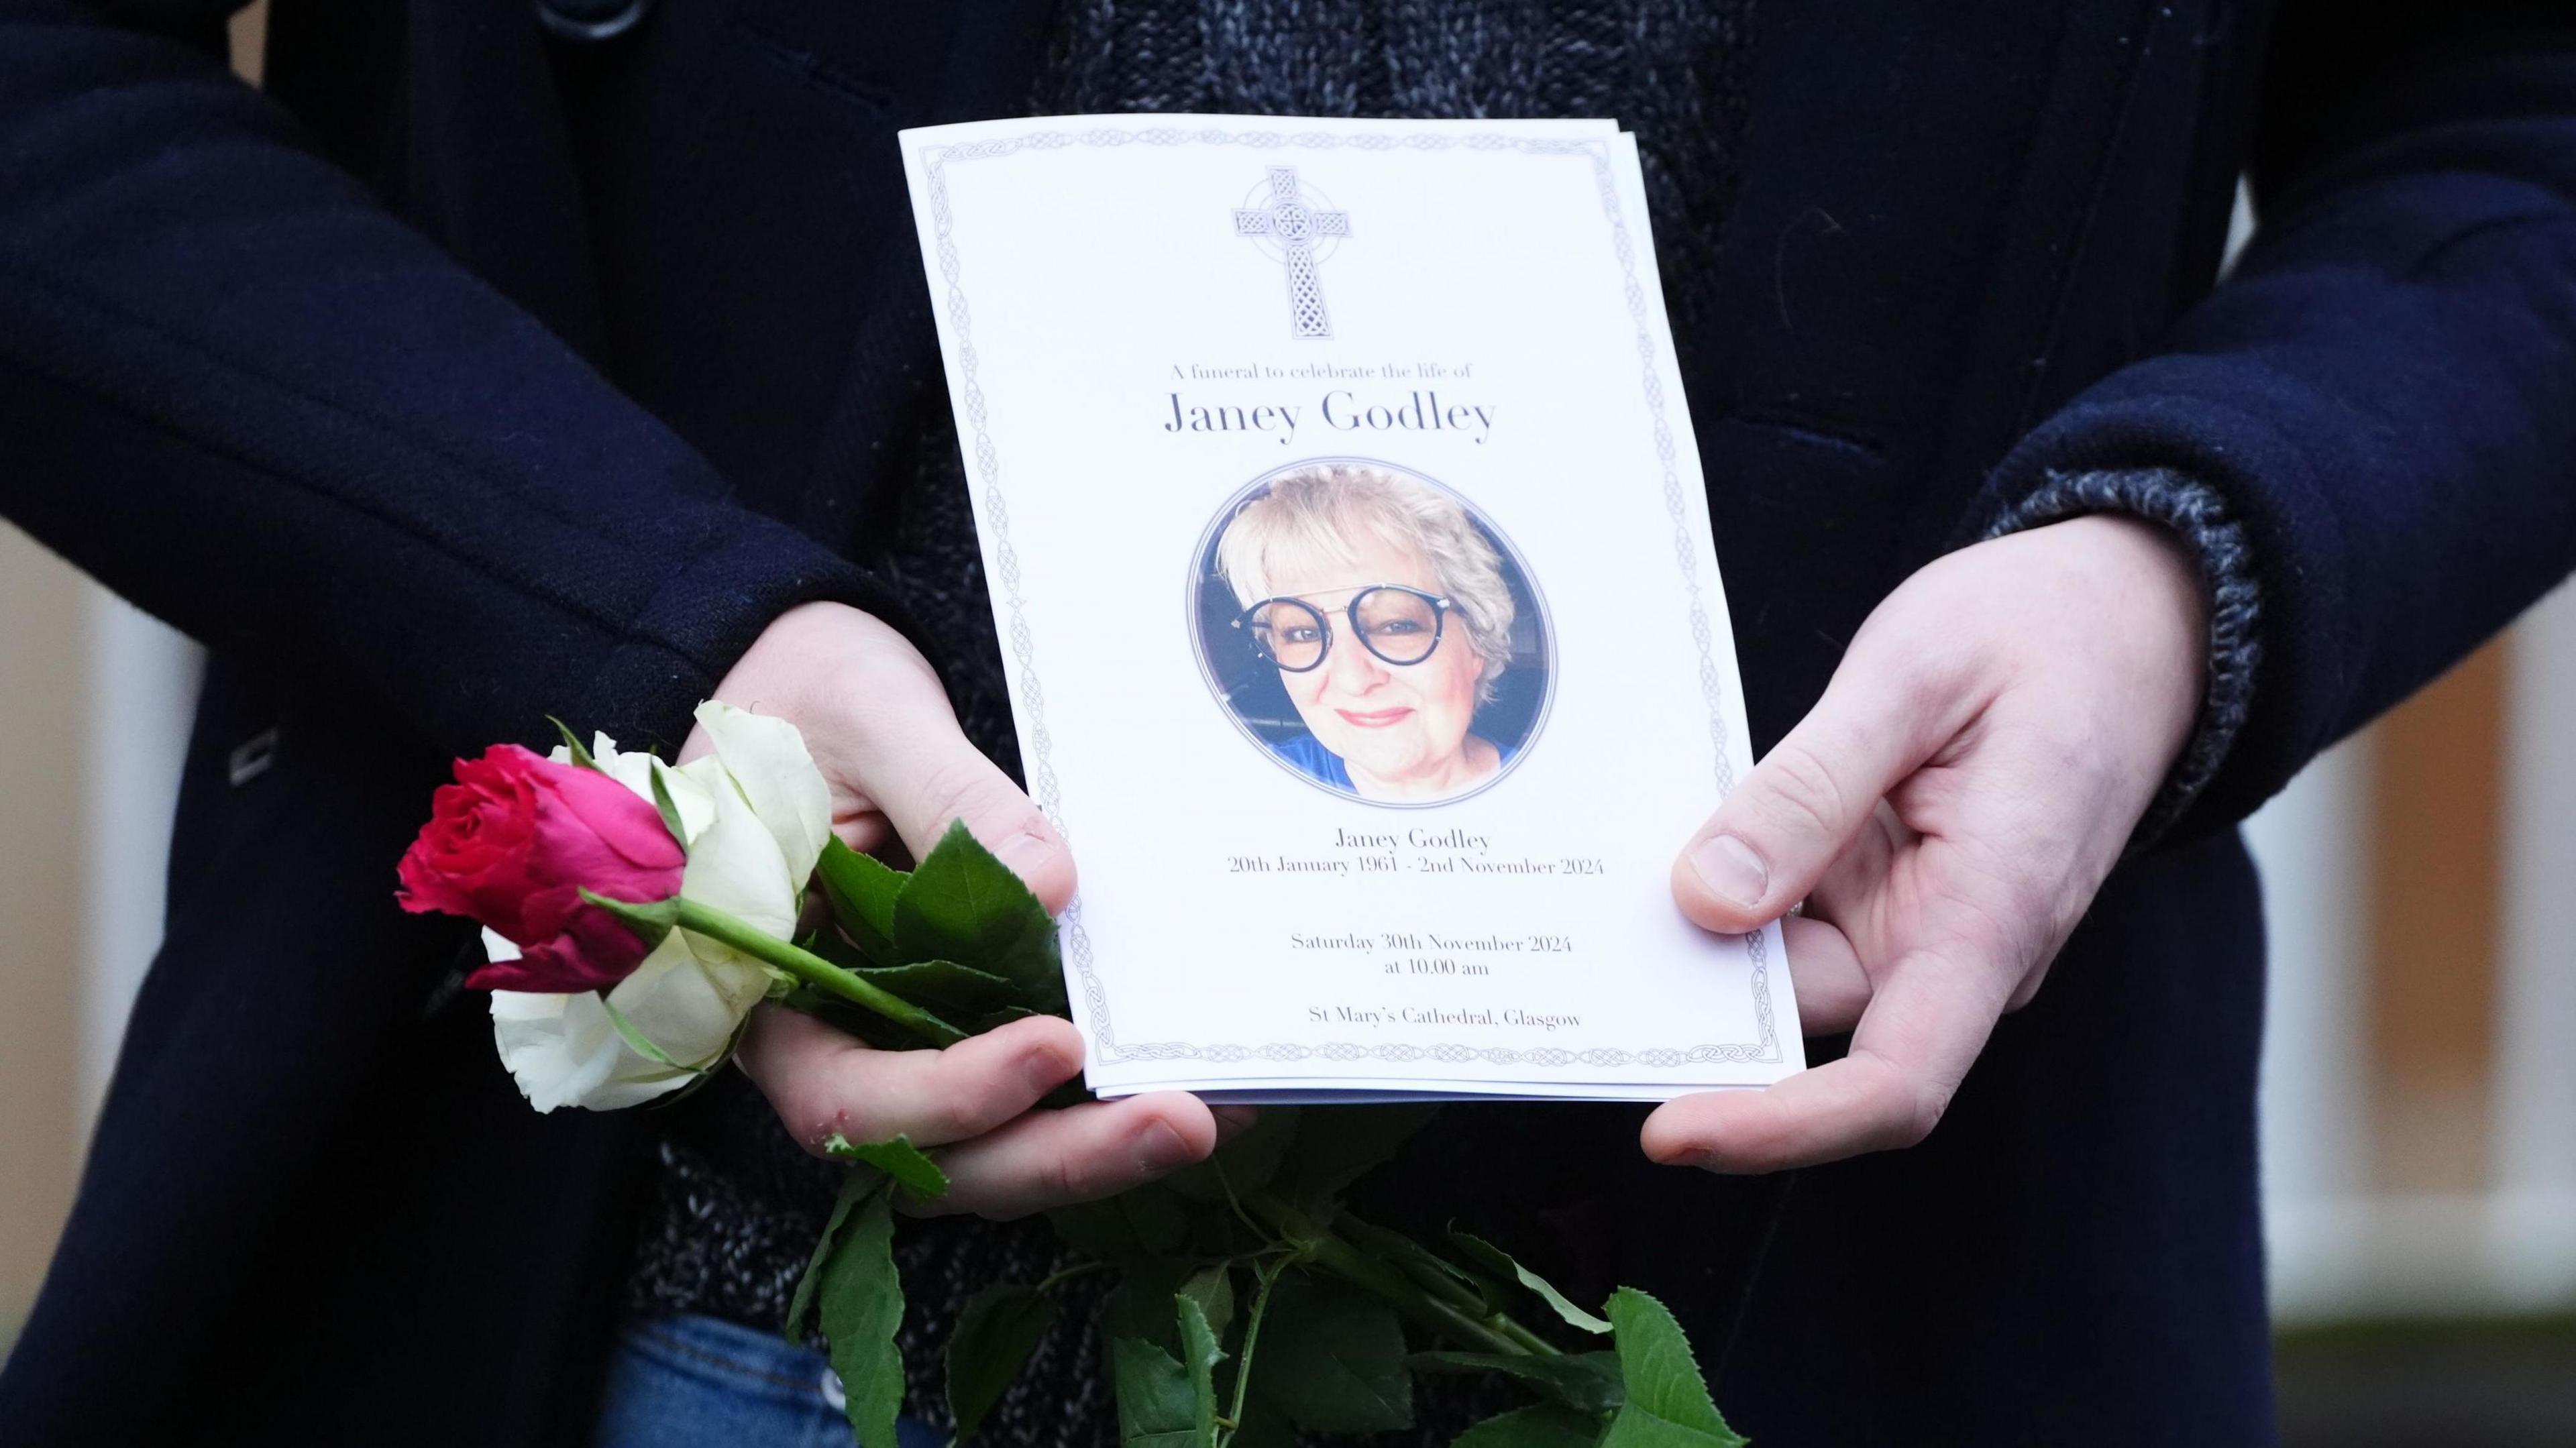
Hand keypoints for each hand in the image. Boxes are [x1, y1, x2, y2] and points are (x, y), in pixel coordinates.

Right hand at [689, 602, 1239, 1217]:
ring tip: (1219, 1111)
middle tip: (1178, 1120)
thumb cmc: (811, 693)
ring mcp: (909, 1044)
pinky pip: (1041, 1095)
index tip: (1054, 1045)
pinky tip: (1216, 1083)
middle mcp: (837, 1043)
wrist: (817, 680)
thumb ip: (946, 794)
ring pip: (995, 1148)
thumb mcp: (868, 716)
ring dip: (1100, 1147)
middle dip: (1058, 1154)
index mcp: (772, 988)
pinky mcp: (977, 1025)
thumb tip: (1051, 886)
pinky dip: (1116, 1102)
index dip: (950, 1097)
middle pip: (935, 1159)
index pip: (844, 1097)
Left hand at [1643, 515, 2207, 1172]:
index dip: (1778, 1126)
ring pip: (1788, 967)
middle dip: (1695, 999)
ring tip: (1604, 875)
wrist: (2129, 611)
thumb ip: (1809, 789)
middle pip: (1807, 1019)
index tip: (1670, 1130)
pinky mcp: (1895, 897)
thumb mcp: (1910, 679)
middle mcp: (1960, 948)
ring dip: (1704, 934)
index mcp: (1992, 913)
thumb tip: (1708, 898)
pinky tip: (1669, 844)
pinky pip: (1799, 919)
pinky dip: (1734, 893)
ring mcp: (1927, 928)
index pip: (1892, 1083)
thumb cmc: (2042, 633)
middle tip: (1572, 948)